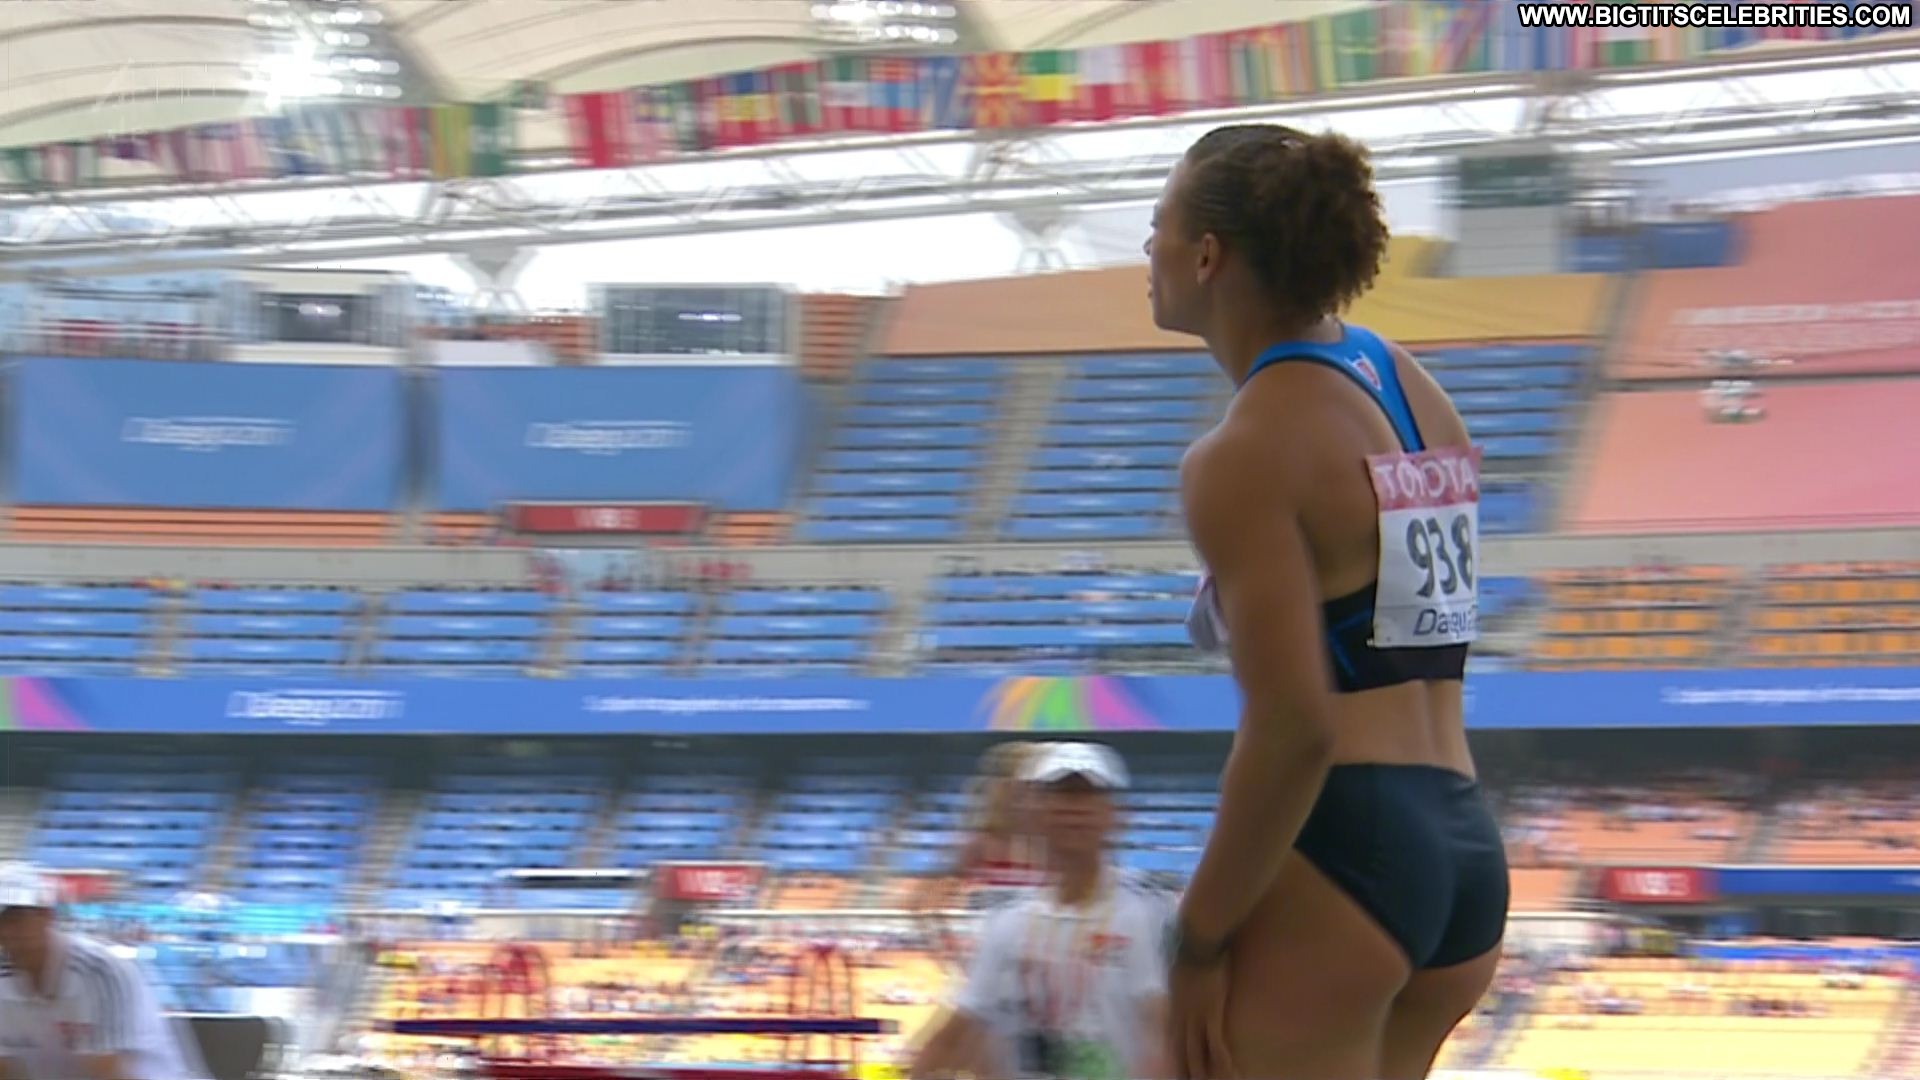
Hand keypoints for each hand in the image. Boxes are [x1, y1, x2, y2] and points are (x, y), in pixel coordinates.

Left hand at [1167, 958, 1236, 1079]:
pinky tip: (1228, 1070)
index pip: (1170, 1038)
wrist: (1198, 941)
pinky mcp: (1212, 1012)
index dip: (1171, 1056)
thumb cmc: (1188, 950)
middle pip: (1181, 1049)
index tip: (1172, 1070)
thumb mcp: (1175, 972)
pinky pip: (1216, 1041)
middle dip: (1182, 1069)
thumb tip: (1177, 986)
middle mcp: (1181, 1015)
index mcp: (1173, 1006)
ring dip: (1200, 1070)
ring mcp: (1197, 1015)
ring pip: (1196, 1050)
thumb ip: (1177, 984)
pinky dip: (1220, 1057)